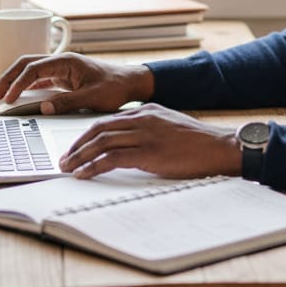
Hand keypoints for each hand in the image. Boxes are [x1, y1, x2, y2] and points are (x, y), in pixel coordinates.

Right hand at [0, 53, 152, 113]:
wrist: (131, 83)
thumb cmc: (116, 87)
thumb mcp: (92, 98)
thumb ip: (67, 103)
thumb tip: (42, 107)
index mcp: (67, 61)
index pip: (33, 68)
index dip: (17, 83)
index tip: (7, 99)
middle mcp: (61, 62)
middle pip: (26, 64)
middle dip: (8, 78)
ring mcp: (62, 69)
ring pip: (30, 71)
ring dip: (14, 82)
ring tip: (1, 97)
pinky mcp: (64, 78)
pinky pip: (39, 80)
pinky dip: (26, 87)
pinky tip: (18, 97)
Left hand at [59, 103, 241, 179]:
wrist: (220, 147)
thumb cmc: (200, 143)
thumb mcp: (171, 127)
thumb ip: (150, 130)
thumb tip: (131, 145)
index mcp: (147, 111)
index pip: (107, 120)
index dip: (87, 134)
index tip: (76, 146)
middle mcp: (142, 119)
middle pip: (99, 128)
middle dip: (77, 145)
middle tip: (65, 159)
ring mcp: (145, 135)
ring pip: (101, 142)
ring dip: (80, 156)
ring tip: (68, 168)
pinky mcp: (149, 153)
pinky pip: (112, 158)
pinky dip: (94, 167)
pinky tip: (84, 174)